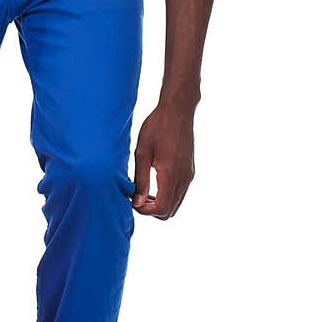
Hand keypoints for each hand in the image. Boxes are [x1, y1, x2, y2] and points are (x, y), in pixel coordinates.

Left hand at [131, 101, 195, 218]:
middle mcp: (184, 178)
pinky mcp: (190, 171)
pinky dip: (166, 196)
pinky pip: (180, 193)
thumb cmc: (157, 127)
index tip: (132, 201)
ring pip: (175, 204)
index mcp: (171, 174)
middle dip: (151, 210)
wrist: (178, 110)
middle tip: (136, 197)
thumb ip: (140, 180)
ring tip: (143, 191)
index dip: (145, 211)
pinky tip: (153, 184)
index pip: (161, 208)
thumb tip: (137, 202)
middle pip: (169, 211)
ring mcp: (189, 175)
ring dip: (159, 204)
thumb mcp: (142, 153)